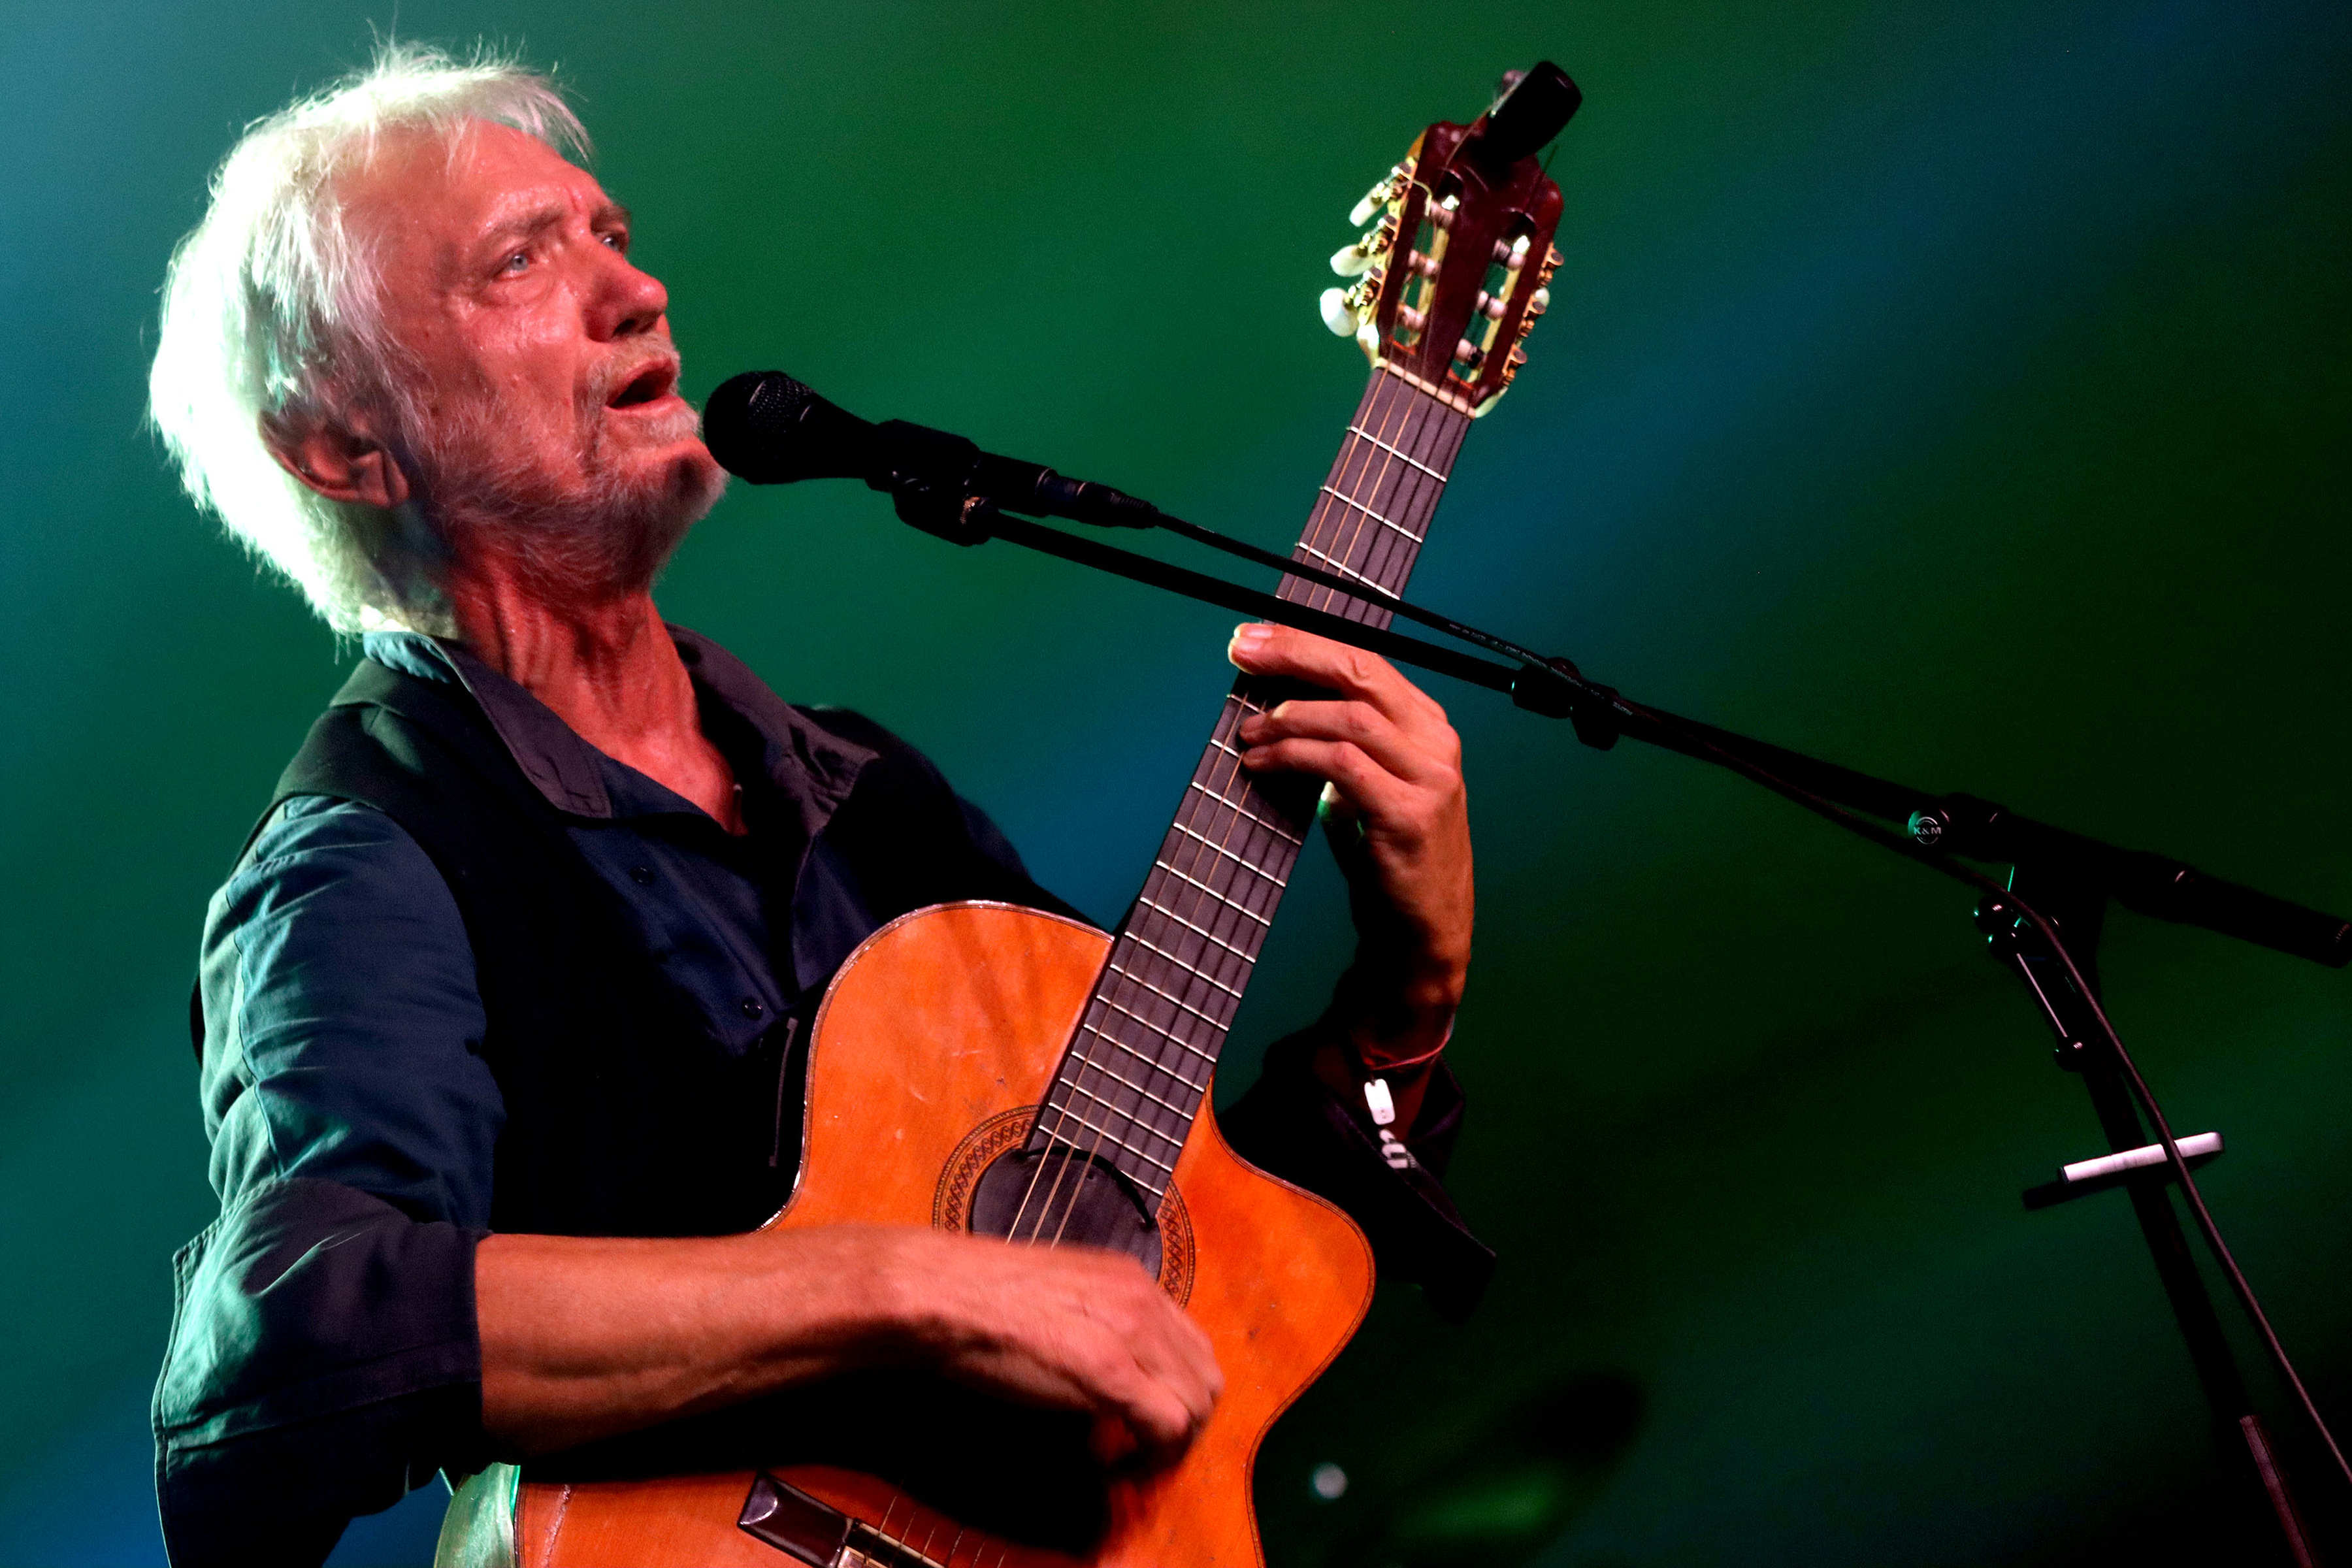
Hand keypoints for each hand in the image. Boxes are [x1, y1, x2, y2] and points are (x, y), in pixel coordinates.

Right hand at [882, 1229, 1222, 1466]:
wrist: (943, 1293)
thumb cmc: (983, 1299)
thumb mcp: (1062, 1298)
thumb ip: (1099, 1321)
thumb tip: (1114, 1366)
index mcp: (1133, 1280)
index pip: (1194, 1345)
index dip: (1179, 1392)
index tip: (1144, 1422)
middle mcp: (1144, 1299)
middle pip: (1207, 1378)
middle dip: (1186, 1425)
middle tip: (1142, 1451)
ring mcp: (1130, 1330)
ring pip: (1195, 1404)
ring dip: (1170, 1443)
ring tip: (1126, 1459)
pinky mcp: (1109, 1366)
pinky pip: (1166, 1422)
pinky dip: (1150, 1455)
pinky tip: (1109, 1462)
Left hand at [1227, 622, 1472, 1059]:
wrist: (1421, 931)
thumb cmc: (1388, 857)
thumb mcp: (1365, 786)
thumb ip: (1337, 745)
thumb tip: (1272, 709)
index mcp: (1428, 726)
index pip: (1364, 662)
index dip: (1304, 644)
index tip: (1253, 638)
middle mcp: (1436, 743)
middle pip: (1359, 673)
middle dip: (1293, 655)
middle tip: (1241, 651)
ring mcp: (1429, 778)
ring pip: (1349, 718)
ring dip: (1285, 719)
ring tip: (1246, 733)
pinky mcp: (1408, 815)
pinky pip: (1340, 766)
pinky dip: (1292, 757)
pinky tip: (1260, 764)